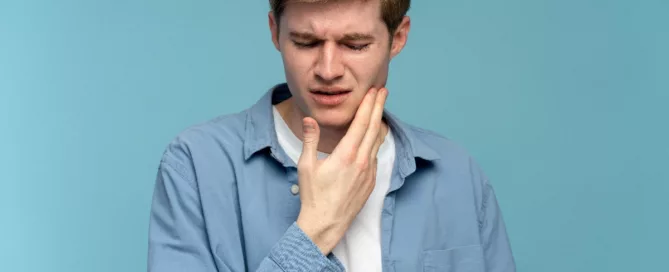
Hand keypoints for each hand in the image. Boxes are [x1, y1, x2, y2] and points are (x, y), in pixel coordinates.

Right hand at [295, 87, 387, 254]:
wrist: (325, 223)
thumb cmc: (313, 196)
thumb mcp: (306, 165)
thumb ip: (310, 140)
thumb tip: (309, 120)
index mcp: (346, 155)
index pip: (362, 123)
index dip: (369, 105)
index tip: (374, 92)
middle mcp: (362, 162)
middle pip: (374, 128)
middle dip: (378, 108)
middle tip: (383, 92)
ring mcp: (369, 172)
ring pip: (378, 142)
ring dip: (379, 124)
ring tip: (380, 111)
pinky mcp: (371, 182)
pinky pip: (376, 156)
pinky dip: (376, 142)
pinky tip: (374, 138)